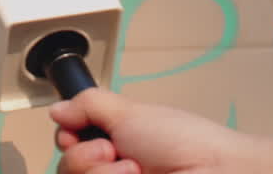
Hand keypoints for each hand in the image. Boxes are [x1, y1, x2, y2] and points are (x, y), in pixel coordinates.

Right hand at [53, 89, 247, 173]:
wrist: (214, 170)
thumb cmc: (186, 141)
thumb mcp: (131, 112)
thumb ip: (89, 105)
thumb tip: (58, 108)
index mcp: (113, 143)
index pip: (68, 146)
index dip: (68, 139)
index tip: (79, 132)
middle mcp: (113, 169)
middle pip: (66, 168)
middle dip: (85, 156)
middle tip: (114, 149)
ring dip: (102, 173)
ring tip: (134, 169)